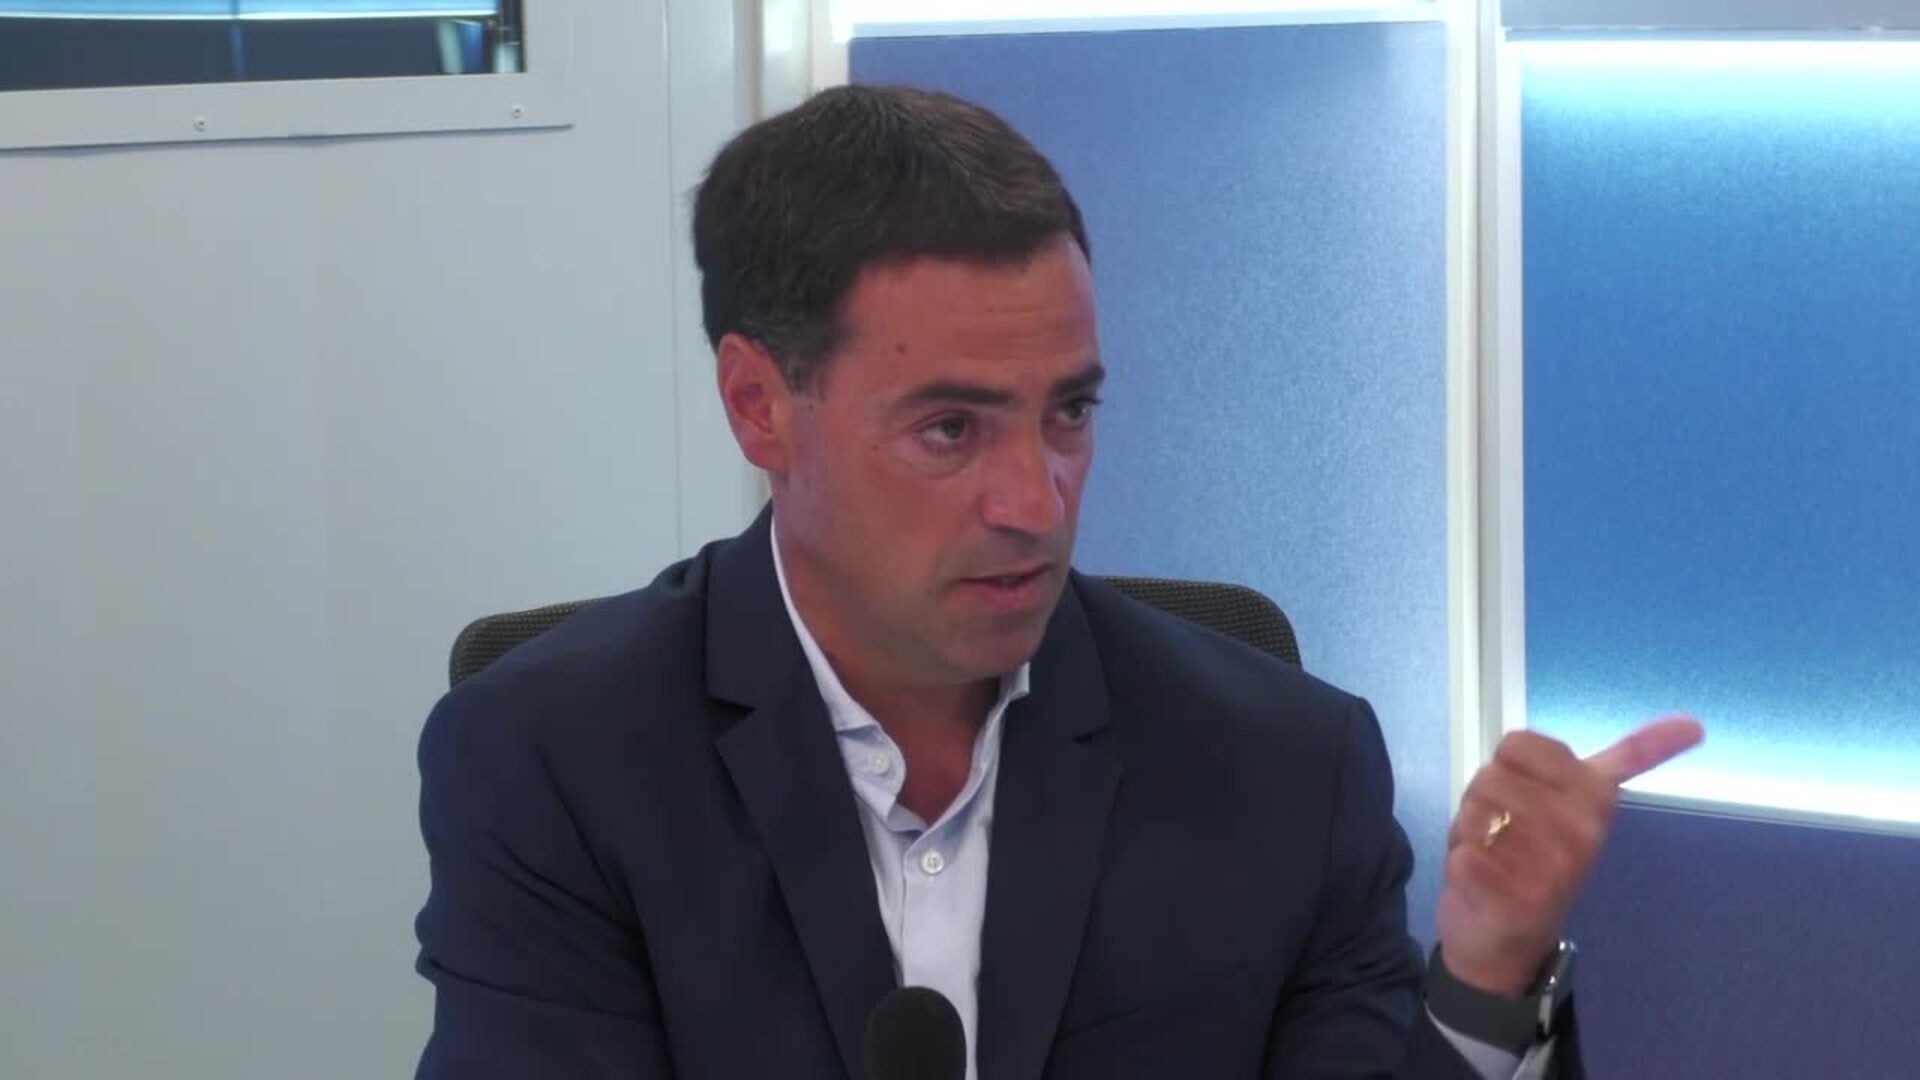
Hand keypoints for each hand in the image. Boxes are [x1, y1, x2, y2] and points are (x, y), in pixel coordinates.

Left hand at [1434, 715, 1704, 995]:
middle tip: (1503, 830)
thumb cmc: (1533, 857)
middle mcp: (1582, 831)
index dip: (1504, 763)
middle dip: (1483, 798)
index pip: (1518, 743)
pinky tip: (1482, 880)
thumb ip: (1629, 758)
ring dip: (1470, 829)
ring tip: (1494, 854)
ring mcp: (1552, 867)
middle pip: (1490, 774)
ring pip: (1474, 810)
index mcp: (1596, 801)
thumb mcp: (1578, 801)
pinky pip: (1464, 852)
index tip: (1525, 790)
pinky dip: (1460, 861)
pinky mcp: (1516, 898)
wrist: (1504, 942)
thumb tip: (1693, 722)